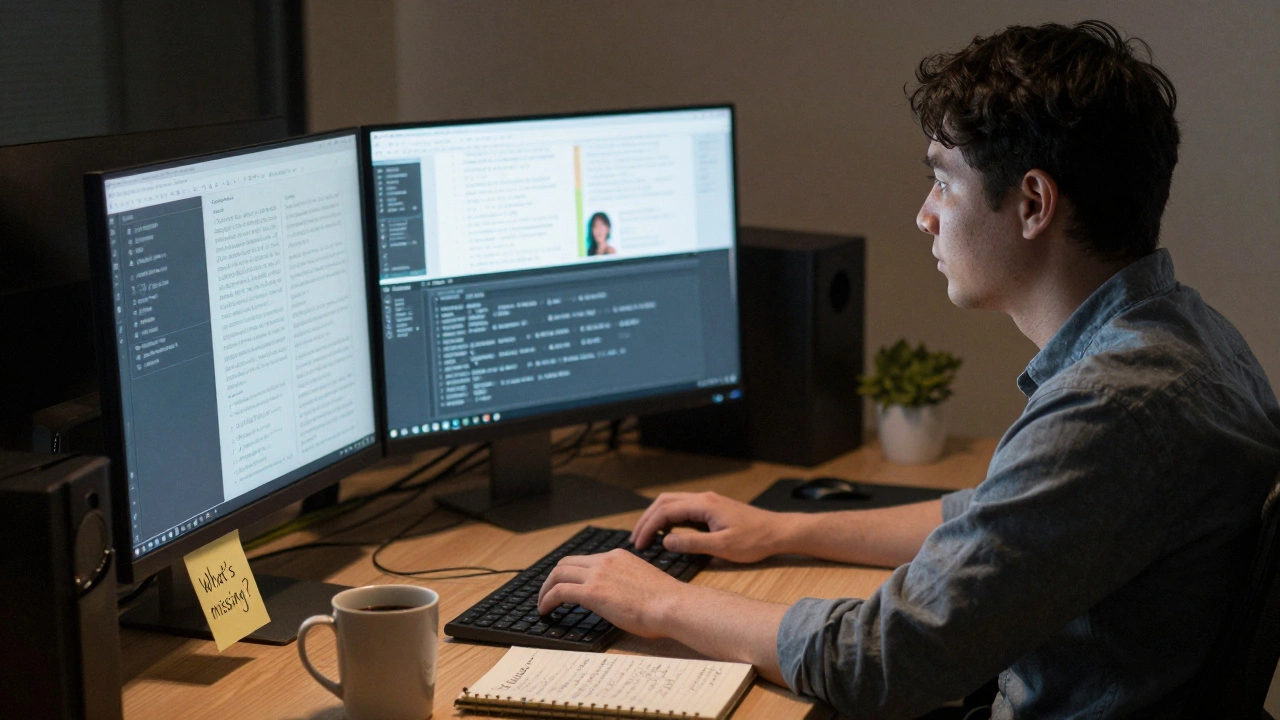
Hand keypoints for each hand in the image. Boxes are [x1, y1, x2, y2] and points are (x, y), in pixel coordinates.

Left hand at [537, 549, 689, 637]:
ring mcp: (597, 574)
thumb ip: (627, 583)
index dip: (571, 572)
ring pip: (558, 574)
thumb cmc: (666, 602)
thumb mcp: (643, 582)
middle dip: (554, 577)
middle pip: (566, 563)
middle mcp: (605, 560)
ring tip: (542, 603)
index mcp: (618, 556)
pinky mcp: (592, 592)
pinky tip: (545, 610)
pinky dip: (547, 599)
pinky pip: (559, 591)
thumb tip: (620, 597)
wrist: (672, 605)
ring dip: (546, 589)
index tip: (566, 584)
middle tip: (548, 592)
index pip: (585, 560)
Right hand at [630, 491, 791, 562]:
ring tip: (646, 537)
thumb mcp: (723, 547)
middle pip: (664, 502)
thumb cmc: (755, 540)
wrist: (778, 532)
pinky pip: (683, 509)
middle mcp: (703, 498)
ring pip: (672, 503)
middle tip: (636, 540)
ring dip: (656, 518)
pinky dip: (668, 519)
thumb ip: (692, 543)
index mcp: (704, 504)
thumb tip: (665, 541)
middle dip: (646, 520)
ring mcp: (707, 502)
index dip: (648, 527)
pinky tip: (667, 534)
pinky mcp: (711, 509)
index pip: (665, 511)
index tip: (639, 545)